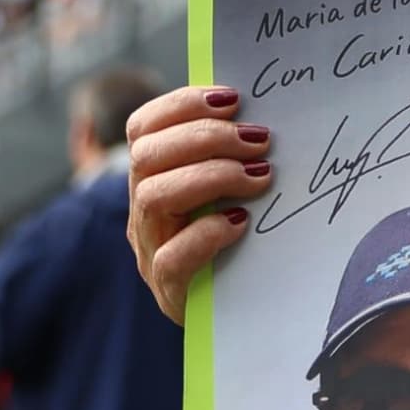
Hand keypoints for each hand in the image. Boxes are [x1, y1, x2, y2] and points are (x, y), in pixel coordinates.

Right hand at [122, 86, 272, 323]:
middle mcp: (143, 210)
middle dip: (205, 138)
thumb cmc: (241, 238)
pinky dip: (208, 233)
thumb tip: (266, 114)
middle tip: (260, 140)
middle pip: (147, 155)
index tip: (233, 98)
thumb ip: (235, 155)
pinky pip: (172, 258)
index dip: (182, 104)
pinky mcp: (168, 290)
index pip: (143, 126)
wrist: (238, 310)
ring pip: (153, 197)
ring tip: (259, 178)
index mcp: (154, 176)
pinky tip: (241, 223)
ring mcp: (150, 250)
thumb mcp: (232, 191)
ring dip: (210, 176)